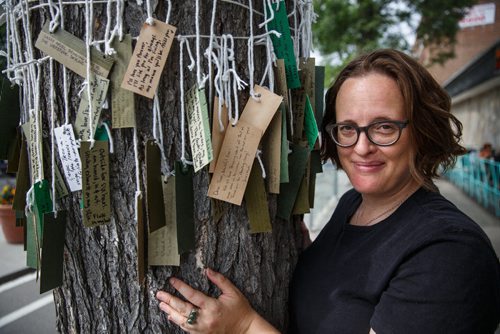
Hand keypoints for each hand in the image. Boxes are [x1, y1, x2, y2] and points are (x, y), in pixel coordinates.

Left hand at [156, 268, 278, 333]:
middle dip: (170, 300)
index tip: (172, 280)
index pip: (192, 295)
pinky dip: (178, 322)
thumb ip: (220, 280)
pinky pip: (186, 329)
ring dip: (170, 312)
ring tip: (161, 304)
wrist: (246, 330)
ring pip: (182, 320)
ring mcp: (202, 329)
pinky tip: (171, 316)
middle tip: (159, 294)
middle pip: (183, 309)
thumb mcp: (233, 292)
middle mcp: (205, 319)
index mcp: (212, 307)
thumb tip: (207, 270)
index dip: (180, 287)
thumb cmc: (240, 310)